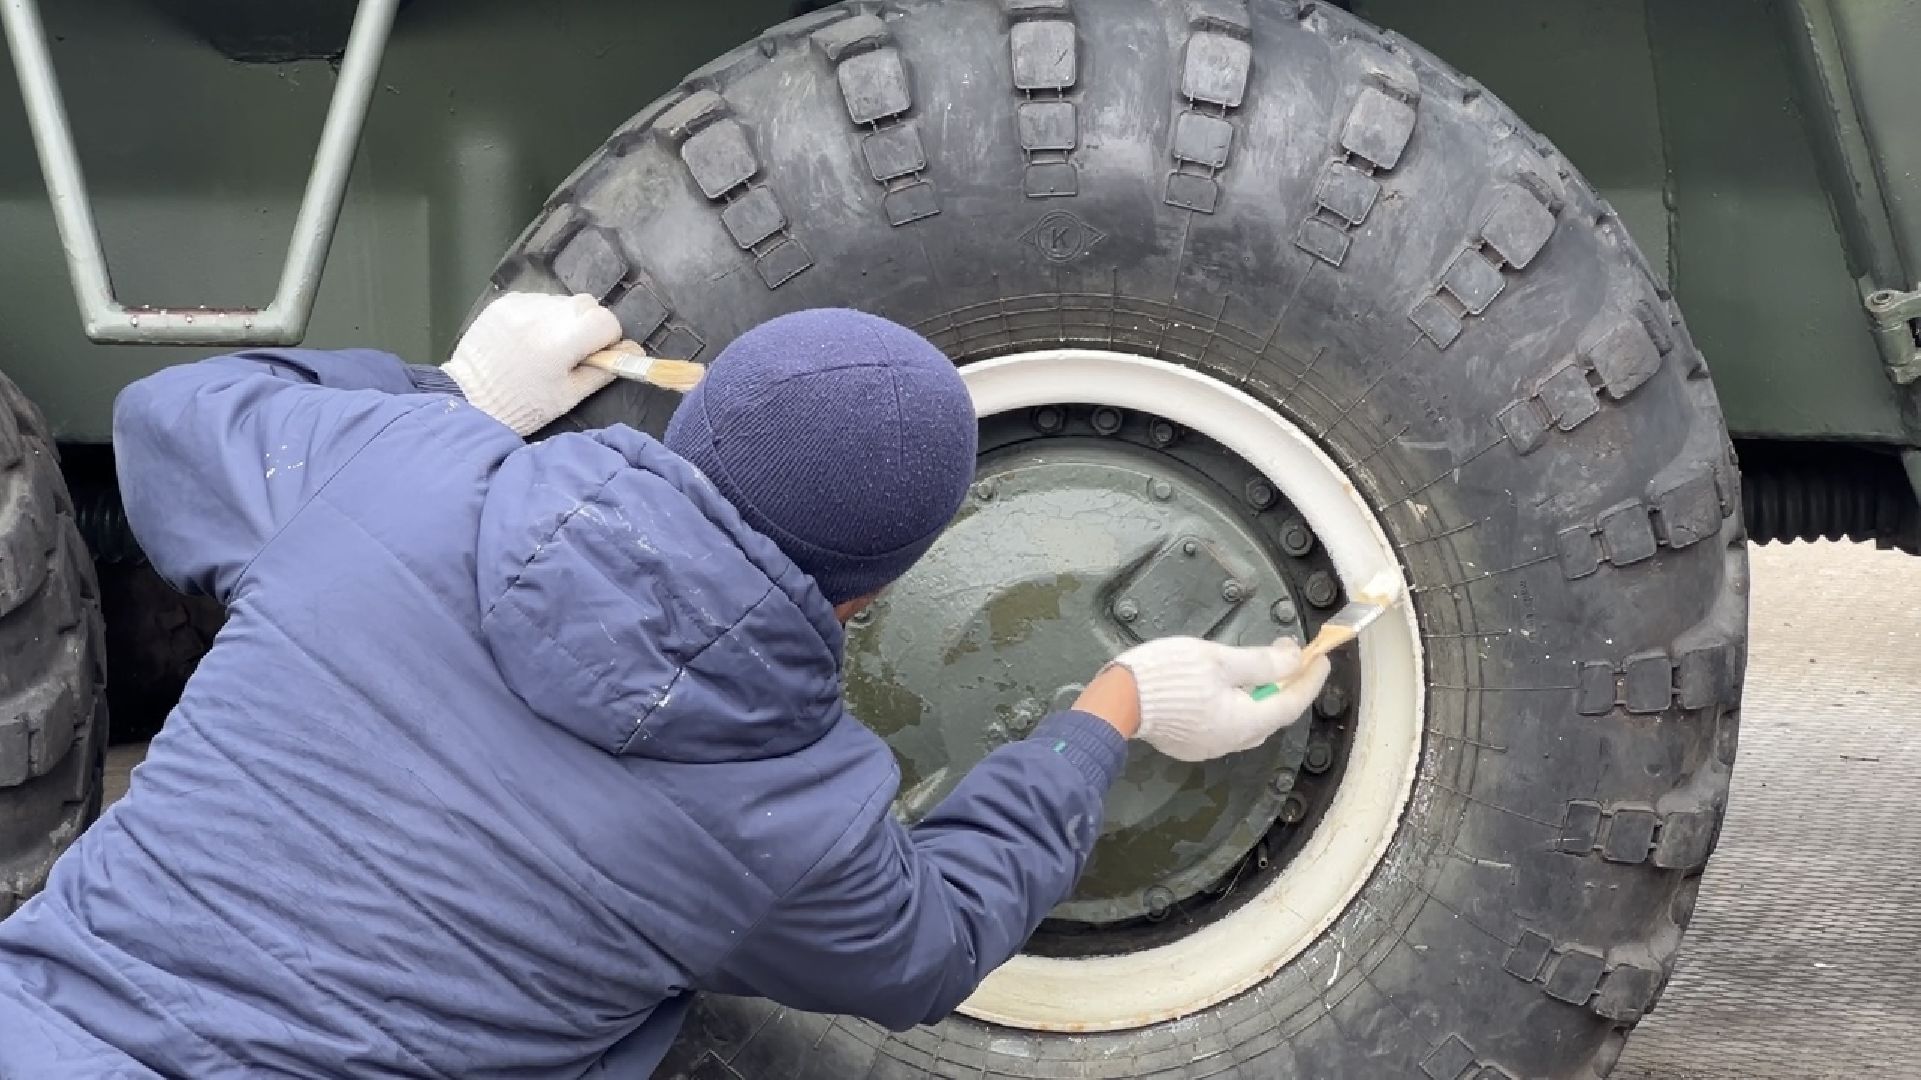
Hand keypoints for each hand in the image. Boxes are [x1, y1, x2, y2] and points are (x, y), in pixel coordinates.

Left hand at [444, 292, 622, 435]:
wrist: (470, 399)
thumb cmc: (523, 405)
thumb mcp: (570, 396)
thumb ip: (604, 370)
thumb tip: (631, 351)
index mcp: (562, 340)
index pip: (607, 320)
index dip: (607, 339)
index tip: (595, 356)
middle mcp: (543, 314)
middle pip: (587, 305)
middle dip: (587, 326)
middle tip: (570, 354)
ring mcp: (521, 305)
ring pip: (562, 301)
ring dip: (563, 320)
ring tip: (544, 347)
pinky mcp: (504, 302)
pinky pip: (537, 301)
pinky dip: (540, 317)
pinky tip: (527, 339)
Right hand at [1109, 637, 1328, 761]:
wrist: (1116, 701)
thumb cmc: (1167, 676)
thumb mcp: (1219, 660)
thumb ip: (1261, 663)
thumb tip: (1293, 660)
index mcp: (1243, 722)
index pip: (1291, 703)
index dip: (1310, 680)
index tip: (1320, 658)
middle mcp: (1230, 741)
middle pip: (1271, 715)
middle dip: (1285, 686)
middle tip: (1288, 658)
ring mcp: (1208, 746)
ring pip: (1248, 723)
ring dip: (1259, 697)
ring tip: (1258, 670)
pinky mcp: (1189, 744)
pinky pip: (1224, 726)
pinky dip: (1235, 706)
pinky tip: (1225, 689)